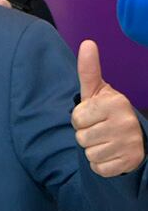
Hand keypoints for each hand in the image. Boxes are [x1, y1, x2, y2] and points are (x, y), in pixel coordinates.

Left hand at [72, 40, 145, 177]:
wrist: (133, 138)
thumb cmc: (107, 112)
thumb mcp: (97, 92)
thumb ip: (88, 70)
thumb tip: (87, 43)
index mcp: (115, 103)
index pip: (76, 118)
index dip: (80, 119)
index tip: (93, 116)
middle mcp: (125, 122)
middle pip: (81, 138)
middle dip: (86, 135)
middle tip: (100, 130)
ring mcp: (129, 143)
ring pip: (89, 154)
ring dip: (93, 150)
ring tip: (106, 141)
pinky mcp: (130, 161)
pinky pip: (99, 168)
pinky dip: (101, 165)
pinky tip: (111, 154)